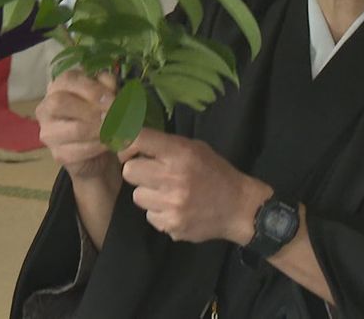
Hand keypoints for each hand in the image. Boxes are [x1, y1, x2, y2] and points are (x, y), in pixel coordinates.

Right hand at [35, 69, 118, 180]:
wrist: (98, 148)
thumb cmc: (100, 113)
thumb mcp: (105, 93)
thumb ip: (107, 84)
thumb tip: (111, 86)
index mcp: (58, 86)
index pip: (68, 80)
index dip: (92, 89)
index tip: (112, 99)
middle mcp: (46, 108)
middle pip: (60, 102)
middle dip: (92, 109)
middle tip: (114, 115)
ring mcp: (49, 133)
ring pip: (75, 129)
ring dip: (101, 129)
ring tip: (117, 129)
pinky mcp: (58, 154)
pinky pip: (80, 150)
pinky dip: (100, 146)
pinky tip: (110, 142)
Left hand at [118, 128, 271, 243]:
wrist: (239, 208)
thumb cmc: (215, 172)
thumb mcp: (196, 148)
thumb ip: (165, 145)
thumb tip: (130, 138)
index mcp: (180, 153)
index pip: (138, 139)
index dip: (124, 142)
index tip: (126, 148)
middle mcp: (173, 178)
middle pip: (129, 171)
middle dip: (138, 171)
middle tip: (153, 173)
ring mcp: (171, 205)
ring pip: (137, 195)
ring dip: (149, 193)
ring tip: (169, 193)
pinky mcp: (171, 225)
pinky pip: (150, 215)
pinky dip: (159, 212)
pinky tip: (176, 208)